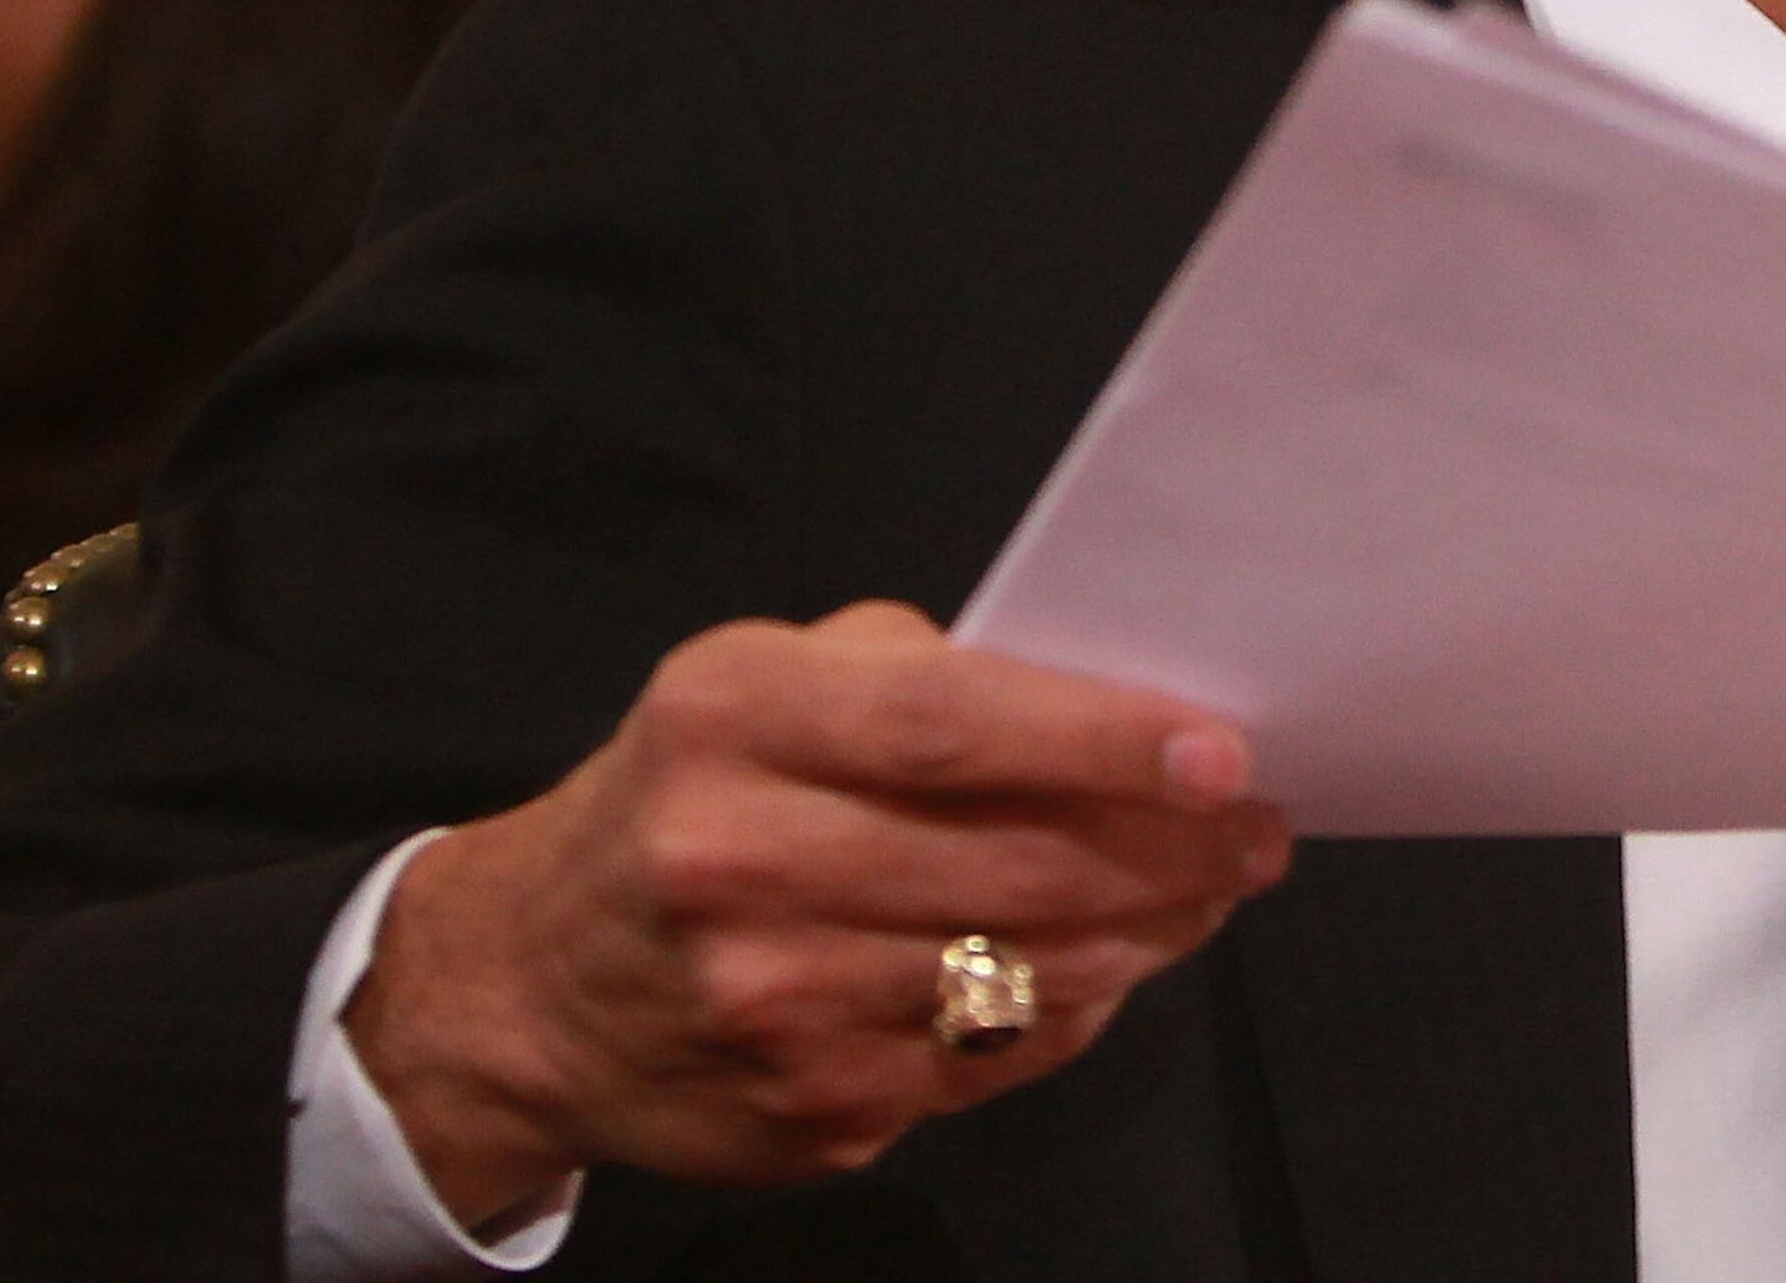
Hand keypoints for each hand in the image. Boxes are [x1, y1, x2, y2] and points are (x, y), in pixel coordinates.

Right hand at [343, 601, 1288, 1229]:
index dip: (1101, 742)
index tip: (1219, 754)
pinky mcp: (806, 1110)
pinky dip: (1075, 1006)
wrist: (532, 984)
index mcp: (733, 722)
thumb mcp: (764, 681)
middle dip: (1165, 848)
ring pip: (1021, 973)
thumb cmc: (691, 796)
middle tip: (1252, 828)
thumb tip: (1112, 706)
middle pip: (1009, 864)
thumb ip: (923, 676)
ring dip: (1147, 931)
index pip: (952, 729)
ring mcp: (770, 1004)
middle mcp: (737, 863)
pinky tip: (1109, 959)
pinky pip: (994, 1057)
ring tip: (1207, 887)